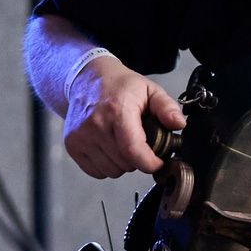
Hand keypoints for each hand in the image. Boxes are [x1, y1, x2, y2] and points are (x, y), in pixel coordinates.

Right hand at [63, 58, 182, 178]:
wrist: (87, 79)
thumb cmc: (121, 87)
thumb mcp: (150, 90)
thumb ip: (167, 108)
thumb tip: (179, 125)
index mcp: (117, 111)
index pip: (133, 150)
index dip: (150, 163)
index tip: (159, 162)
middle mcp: (95, 125)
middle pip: (125, 163)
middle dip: (139, 158)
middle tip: (140, 142)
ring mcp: (80, 136)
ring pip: (112, 170)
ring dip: (123, 163)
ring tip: (123, 142)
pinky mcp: (72, 145)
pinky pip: (96, 171)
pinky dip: (107, 165)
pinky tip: (110, 147)